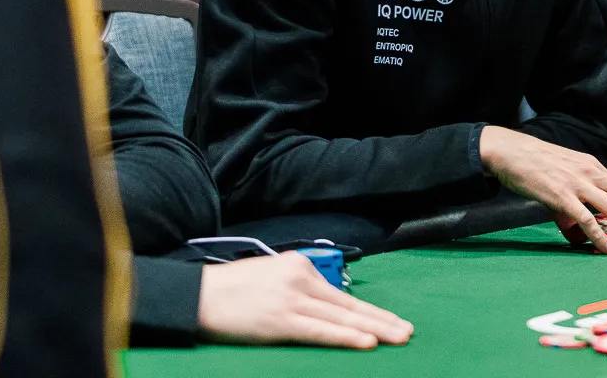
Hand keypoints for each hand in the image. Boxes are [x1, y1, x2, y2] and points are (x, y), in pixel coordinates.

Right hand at [197, 252, 412, 348]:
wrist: (199, 295)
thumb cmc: (232, 290)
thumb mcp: (272, 276)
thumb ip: (299, 287)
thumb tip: (326, 307)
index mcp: (300, 265)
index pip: (340, 294)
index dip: (368, 310)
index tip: (389, 320)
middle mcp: (301, 278)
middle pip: (349, 304)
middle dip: (381, 319)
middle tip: (407, 331)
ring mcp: (293, 299)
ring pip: (342, 317)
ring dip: (374, 329)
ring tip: (398, 338)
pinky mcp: (282, 320)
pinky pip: (322, 331)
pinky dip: (346, 336)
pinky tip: (366, 342)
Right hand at [479, 125, 606, 252]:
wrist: (510, 151)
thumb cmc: (533, 160)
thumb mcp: (563, 168)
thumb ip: (574, 191)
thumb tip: (576, 222)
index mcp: (591, 165)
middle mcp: (590, 172)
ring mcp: (577, 184)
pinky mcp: (562, 197)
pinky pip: (588, 220)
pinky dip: (600, 237)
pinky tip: (605, 248)